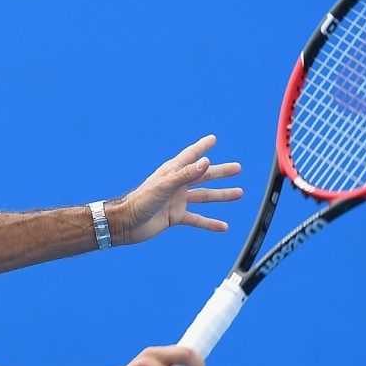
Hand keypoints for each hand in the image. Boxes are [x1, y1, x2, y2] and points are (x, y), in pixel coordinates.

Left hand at [112, 134, 241, 244]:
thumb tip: (206, 162)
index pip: (190, 155)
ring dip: (221, 195)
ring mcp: (177, 200)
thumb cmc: (140, 201)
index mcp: (172, 172)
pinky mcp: (176, 216)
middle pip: (203, 175)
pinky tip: (223, 226)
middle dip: (220, 172)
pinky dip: (210, 223)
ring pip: (204, 196)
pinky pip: (197, 219)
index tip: (213, 139)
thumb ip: (185, 174)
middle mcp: (177, 184)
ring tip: (239, 193)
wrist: (126, 223)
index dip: (202, 147)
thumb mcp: (164, 185)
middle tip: (238, 168)